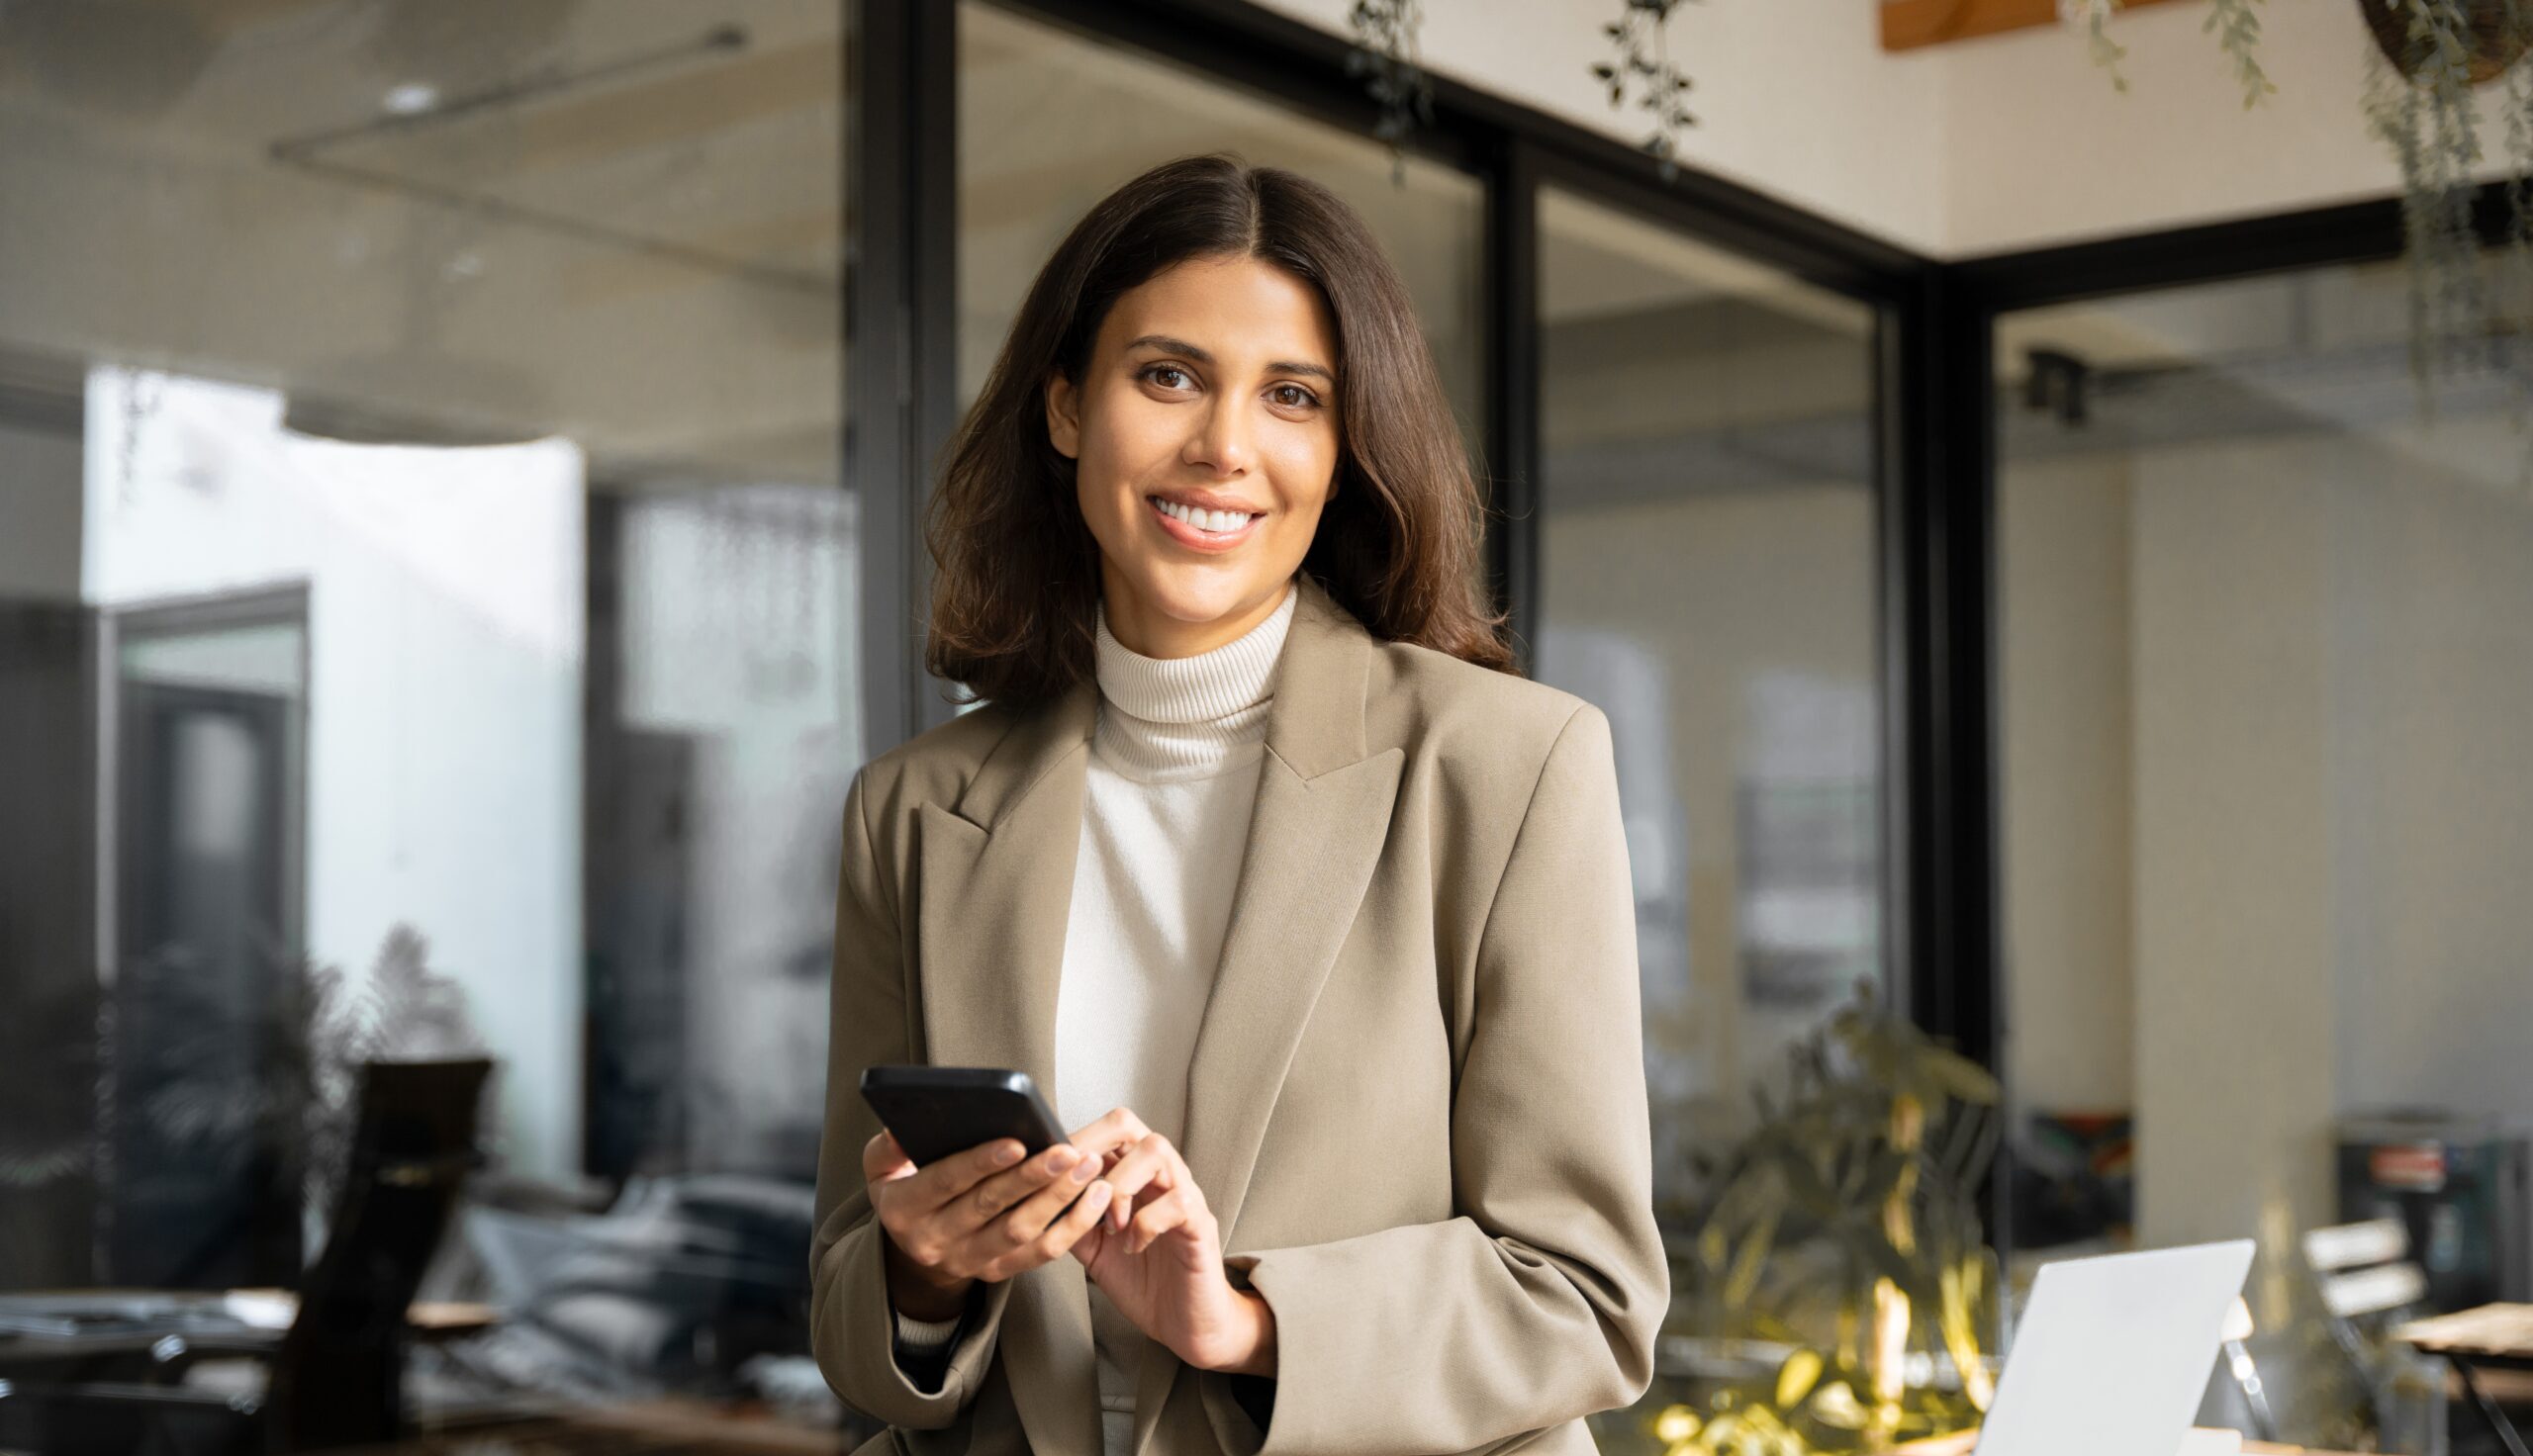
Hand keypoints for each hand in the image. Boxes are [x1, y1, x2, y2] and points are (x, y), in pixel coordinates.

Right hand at [864, 1127, 1115, 1321]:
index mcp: (903, 1210)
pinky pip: (1041, 1254)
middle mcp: (934, 1241)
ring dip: (1059, 1199)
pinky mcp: (997, 1273)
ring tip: (1089, 1168)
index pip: (944, 1183)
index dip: (980, 1164)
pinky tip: (1096, 1197)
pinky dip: (1072, 1226)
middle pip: (990, 1208)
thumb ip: (886, 1148)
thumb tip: (901, 1130)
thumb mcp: (881, 1168)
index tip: (1017, 1141)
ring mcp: (968, 1261)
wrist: (914, 1247)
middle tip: (1069, 1151)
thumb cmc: (905, 1188)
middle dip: (1033, 1178)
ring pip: (1021, 1233)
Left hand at [1065, 1109, 1277, 1376]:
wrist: (1183, 1323)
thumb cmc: (1141, 1279)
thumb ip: (1070, 1216)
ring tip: (1110, 1223)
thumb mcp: (1091, 1246)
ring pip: (1154, 1150)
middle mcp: (1158, 1174)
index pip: (1101, 1130)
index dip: (1070, 1141)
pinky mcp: (1200, 1223)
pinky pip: (1177, 1201)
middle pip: (1127, 1124)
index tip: (1047, 1170)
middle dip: (1091, 1146)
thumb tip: (1032, 1196)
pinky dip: (1145, 1222)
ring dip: (1120, 1183)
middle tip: (1075, 1184)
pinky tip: (1131, 1245)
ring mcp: (1184, 1193)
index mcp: (1131, 1174)